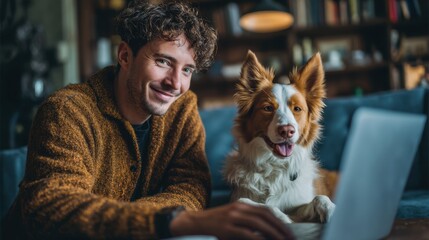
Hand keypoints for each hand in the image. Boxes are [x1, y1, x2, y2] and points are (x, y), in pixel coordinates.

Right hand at [170, 202, 294, 239]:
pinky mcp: (226, 228)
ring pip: (259, 224)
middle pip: (265, 216)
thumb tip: (265, 231)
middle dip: (281, 228)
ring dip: (274, 234)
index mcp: (242, 204)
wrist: (194, 223)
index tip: (289, 231)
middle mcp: (239, 208)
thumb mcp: (232, 218)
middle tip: (291, 239)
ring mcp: (232, 217)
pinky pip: (247, 234)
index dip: (279, 221)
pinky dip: (258, 239)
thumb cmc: (215, 224)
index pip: (266, 210)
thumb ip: (247, 222)